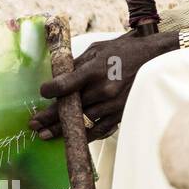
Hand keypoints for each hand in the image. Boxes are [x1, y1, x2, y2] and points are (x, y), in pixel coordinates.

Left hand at [29, 30, 177, 140]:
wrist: (154, 59)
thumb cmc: (123, 51)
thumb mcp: (97, 49)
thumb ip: (76, 64)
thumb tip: (57, 77)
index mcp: (95, 70)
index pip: (66, 84)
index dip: (50, 90)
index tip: (42, 93)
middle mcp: (103, 89)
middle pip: (71, 108)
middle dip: (49, 118)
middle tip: (34, 125)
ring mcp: (113, 105)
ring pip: (83, 122)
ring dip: (62, 130)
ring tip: (45, 135)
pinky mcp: (120, 114)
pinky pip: (99, 130)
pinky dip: (84, 136)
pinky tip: (71, 139)